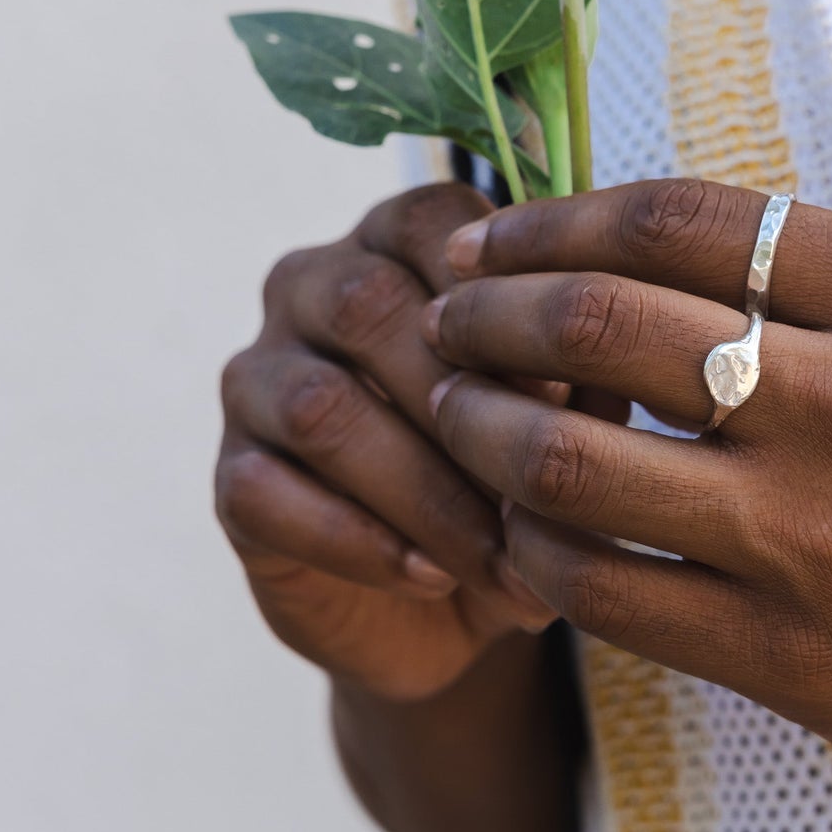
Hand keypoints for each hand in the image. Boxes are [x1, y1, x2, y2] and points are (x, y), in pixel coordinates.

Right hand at [216, 182, 553, 702]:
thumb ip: (582, 385)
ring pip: (319, 407)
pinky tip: (429, 577)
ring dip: (422, 492)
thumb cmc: (518, 487)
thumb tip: (599, 377)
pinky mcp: (232, 475)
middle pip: (364, 306)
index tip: (563, 390)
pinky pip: (267, 493)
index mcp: (398, 246)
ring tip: (498, 560)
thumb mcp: (570, 434)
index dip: (500, 297)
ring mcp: (259, 380)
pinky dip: (360, 541)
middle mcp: (312, 289)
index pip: (431, 223)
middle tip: (539, 500)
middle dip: (462, 409)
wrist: (455, 608)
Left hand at [424, 178, 831, 831]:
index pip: (678, 218)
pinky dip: (533, 550)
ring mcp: (817, 538)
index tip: (496, 237)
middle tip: (444, 319)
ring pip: (572, 460)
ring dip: (480, 429)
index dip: (553, 220)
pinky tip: (517, 531)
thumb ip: (826, 285)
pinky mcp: (790, 654)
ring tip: (451, 415)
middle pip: (600, 323)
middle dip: (486, 313)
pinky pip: (604, 589)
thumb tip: (644, 253)